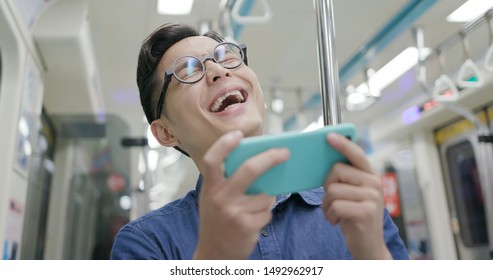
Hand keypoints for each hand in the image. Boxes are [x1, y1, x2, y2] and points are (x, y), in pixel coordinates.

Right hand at [193, 130, 289, 258]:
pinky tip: (252, 223)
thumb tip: (258, 162)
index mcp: (210, 188)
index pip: (212, 160)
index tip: (238, 134)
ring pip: (265, 196)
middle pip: (250, 170)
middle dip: (271, 158)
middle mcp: (220, 198)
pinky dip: (264, 216)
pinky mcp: (247, 226)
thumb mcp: (212, 199)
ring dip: (265, 201)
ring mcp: (234, 213)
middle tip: (285, 153)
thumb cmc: (216, 222)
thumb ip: (226, 182)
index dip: (224, 144)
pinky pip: (267, 213)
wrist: (213, 255)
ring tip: (252, 211)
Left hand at [322, 133, 391, 258]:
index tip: (328, 136)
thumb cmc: (355, 217)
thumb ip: (346, 179)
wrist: (369, 247)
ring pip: (333, 190)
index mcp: (370, 176)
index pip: (356, 154)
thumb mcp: (352, 195)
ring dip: (327, 206)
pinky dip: (330, 216)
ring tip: (335, 214)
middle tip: (332, 202)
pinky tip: (337, 222)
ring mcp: (372, 198)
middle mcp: (374, 183)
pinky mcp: (365, 212)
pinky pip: (335, 206)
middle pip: (336, 171)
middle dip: (327, 187)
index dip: (342, 144)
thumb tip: (328, 163)